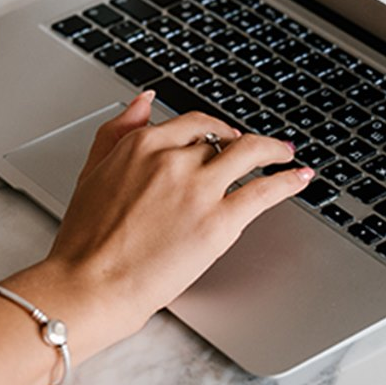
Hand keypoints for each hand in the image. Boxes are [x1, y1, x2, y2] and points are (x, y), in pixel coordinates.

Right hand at [10, 91, 311, 350]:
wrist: (90, 284)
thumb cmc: (86, 241)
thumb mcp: (92, 170)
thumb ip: (117, 130)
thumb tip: (143, 100)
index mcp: (141, 145)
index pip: (191, 124)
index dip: (212, 130)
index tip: (222, 136)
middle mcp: (173, 159)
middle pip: (220, 141)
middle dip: (238, 146)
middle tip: (254, 150)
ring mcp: (199, 188)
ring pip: (250, 154)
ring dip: (273, 149)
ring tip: (286, 153)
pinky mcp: (219, 221)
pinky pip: (265, 191)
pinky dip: (288, 180)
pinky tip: (299, 177)